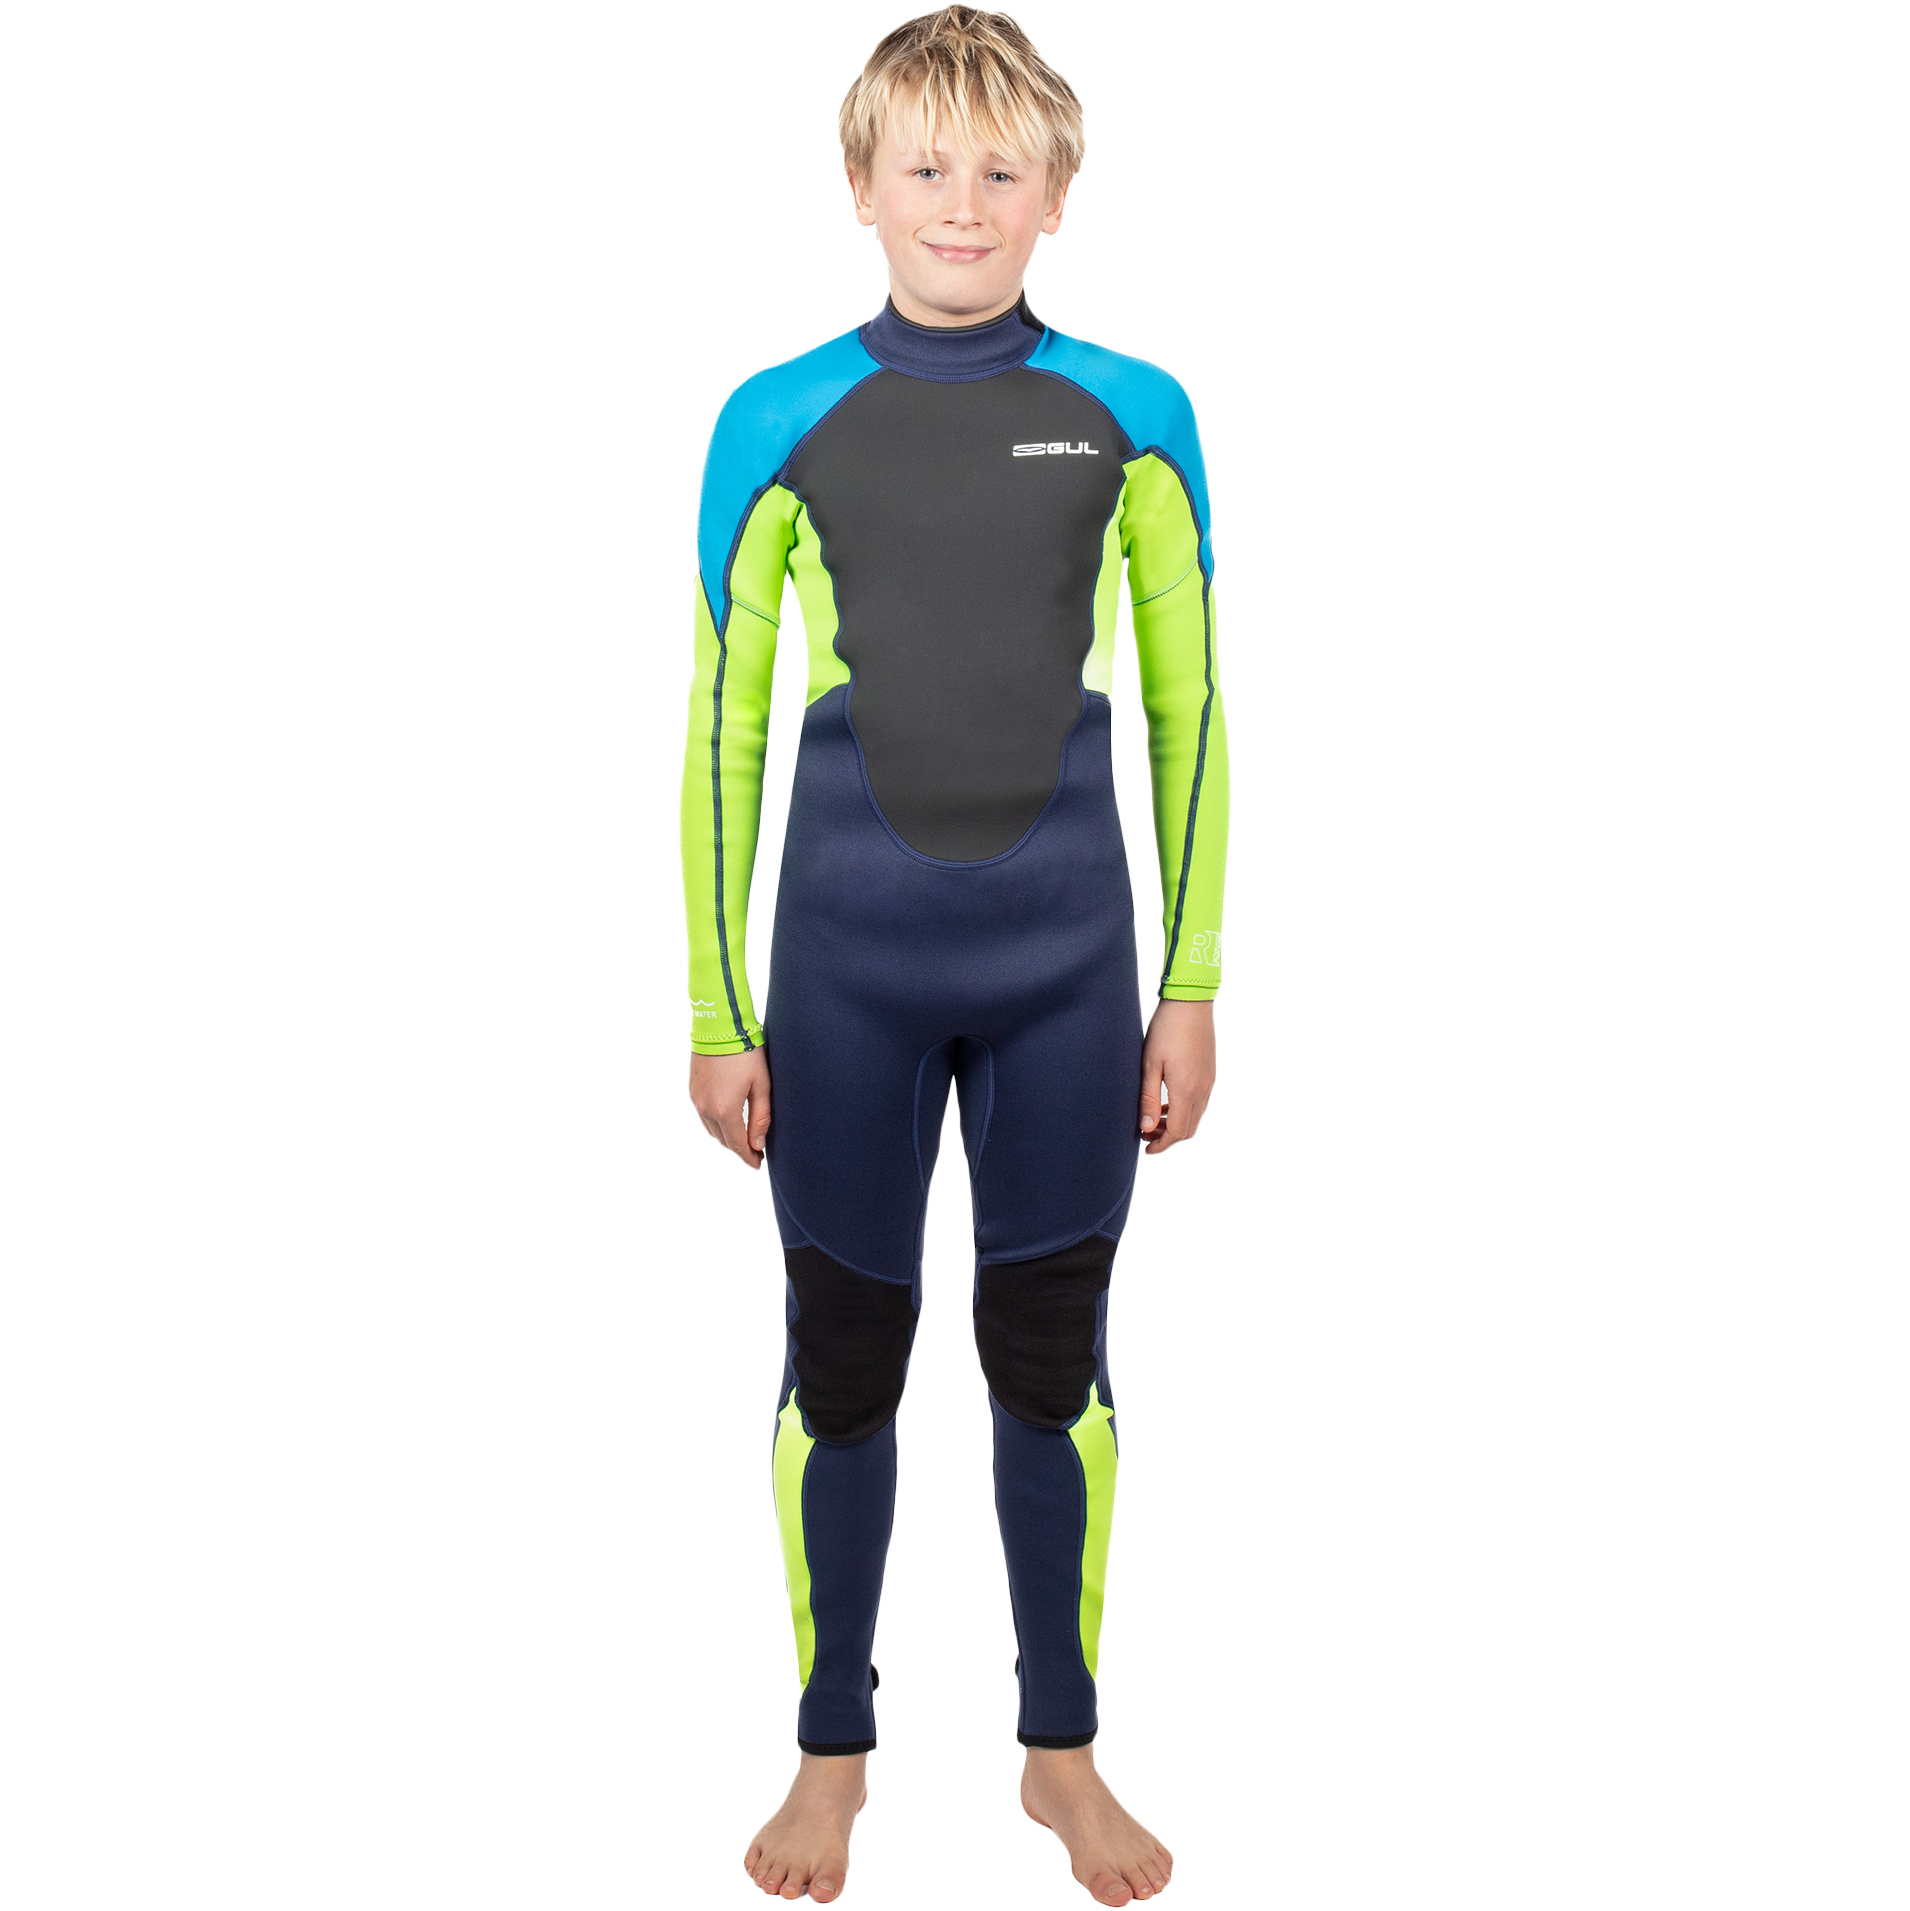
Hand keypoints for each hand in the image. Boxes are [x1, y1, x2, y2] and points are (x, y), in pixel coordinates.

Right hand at [689, 1047, 771, 1167]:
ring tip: (743, 1136)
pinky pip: (704, 1116)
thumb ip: (760, 1117)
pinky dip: (716, 1124)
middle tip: (755, 1150)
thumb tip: (758, 1143)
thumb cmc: (745, 1053)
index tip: (758, 1164)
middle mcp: (706, 1109)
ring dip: (727, 1136)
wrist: (719, 1026)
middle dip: (739, 1148)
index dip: (748, 1157)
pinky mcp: (692, 1090)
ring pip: (712, 1130)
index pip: (738, 1144)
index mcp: (725, 1110)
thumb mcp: (761, 1085)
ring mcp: (696, 1100)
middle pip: (724, 1140)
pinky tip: (728, 1119)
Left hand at [1137, 999, 1214, 1154]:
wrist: (1190, 1002)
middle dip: (1169, 1138)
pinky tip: (1168, 1101)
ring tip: (1154, 1119)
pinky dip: (1185, 1110)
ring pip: (1196, 1116)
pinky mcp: (1210, 1072)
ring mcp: (1210, 1081)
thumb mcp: (1150, 1065)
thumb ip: (1149, 1099)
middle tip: (1146, 1135)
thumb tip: (1147, 1129)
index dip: (1162, 1144)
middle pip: (1190, 1129)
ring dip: (1177, 1124)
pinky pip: (1200, 1102)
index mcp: (1187, 1090)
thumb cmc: (1166, 1029)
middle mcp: (1203, 1089)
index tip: (1146, 1148)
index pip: (1178, 1132)